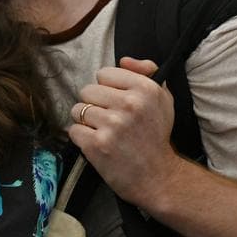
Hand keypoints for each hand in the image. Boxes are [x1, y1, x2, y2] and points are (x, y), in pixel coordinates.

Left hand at [66, 57, 178, 206]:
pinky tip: (97, 144)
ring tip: (103, 132)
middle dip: (94, 104)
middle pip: (87, 90)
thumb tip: (123, 59)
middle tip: (109, 119)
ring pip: (77, 109)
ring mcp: (112, 124)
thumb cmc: (157, 136)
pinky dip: (81, 138)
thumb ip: (146, 72)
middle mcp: (129, 104)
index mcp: (145, 89)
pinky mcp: (97, 144)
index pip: (105, 73)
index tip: (118, 102)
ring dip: (86, 121)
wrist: (158, 177)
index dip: (108, 88)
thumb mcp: (163, 99)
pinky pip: (73, 130)